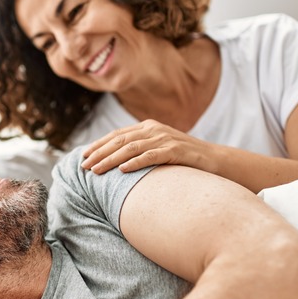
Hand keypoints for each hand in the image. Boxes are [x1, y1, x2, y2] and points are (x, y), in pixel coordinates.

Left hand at [81, 119, 204, 173]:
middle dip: (99, 153)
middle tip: (84, 166)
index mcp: (148, 127)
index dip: (98, 145)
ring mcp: (165, 139)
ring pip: (131, 148)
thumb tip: (114, 162)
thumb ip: (140, 150)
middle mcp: (154, 129)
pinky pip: (151, 156)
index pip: (117, 135)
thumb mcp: (159, 150)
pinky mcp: (176, 150)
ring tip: (96, 170)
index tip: (83, 156)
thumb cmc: (183, 159)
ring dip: (111, 159)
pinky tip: (122, 171)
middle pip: (120, 141)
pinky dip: (135, 163)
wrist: (215, 160)